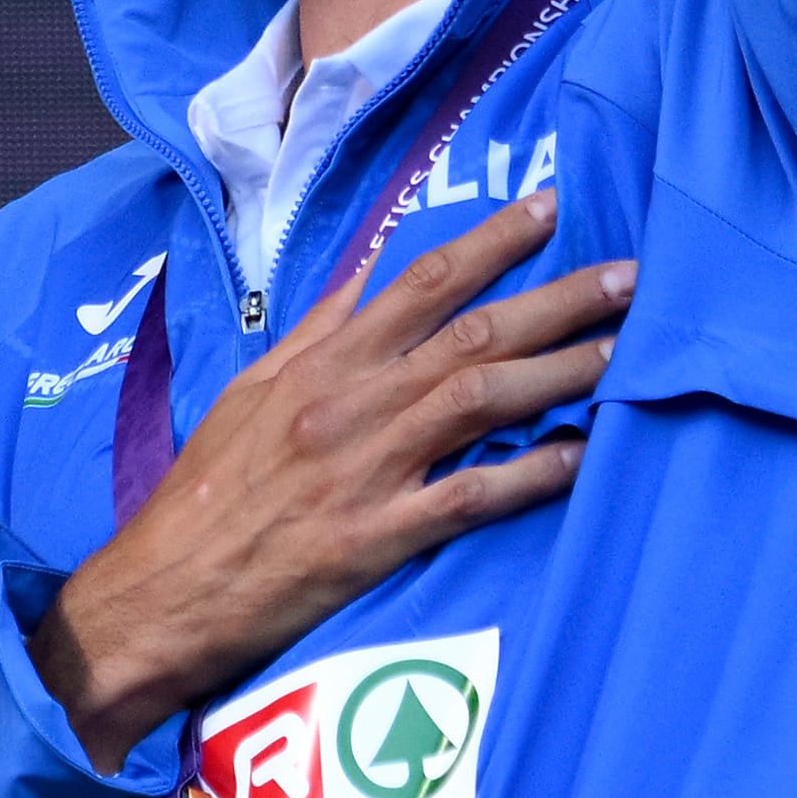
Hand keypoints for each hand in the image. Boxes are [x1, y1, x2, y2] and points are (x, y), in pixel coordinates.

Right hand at [29, 193, 629, 761]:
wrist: (166, 589)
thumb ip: (318, 330)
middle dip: (556, 299)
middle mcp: (349, 404)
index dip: (493, 241)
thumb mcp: (251, 391)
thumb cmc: (208, 491)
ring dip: (559, 371)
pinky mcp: (377, 538)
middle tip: (630, 276)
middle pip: (469, 333)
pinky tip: (580, 457)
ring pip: (478, 400)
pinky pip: (469, 497)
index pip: (420, 282)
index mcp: (319, 364)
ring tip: (625, 352)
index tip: (553, 208)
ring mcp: (366, 470)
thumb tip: (369, 267)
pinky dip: (528, 474)